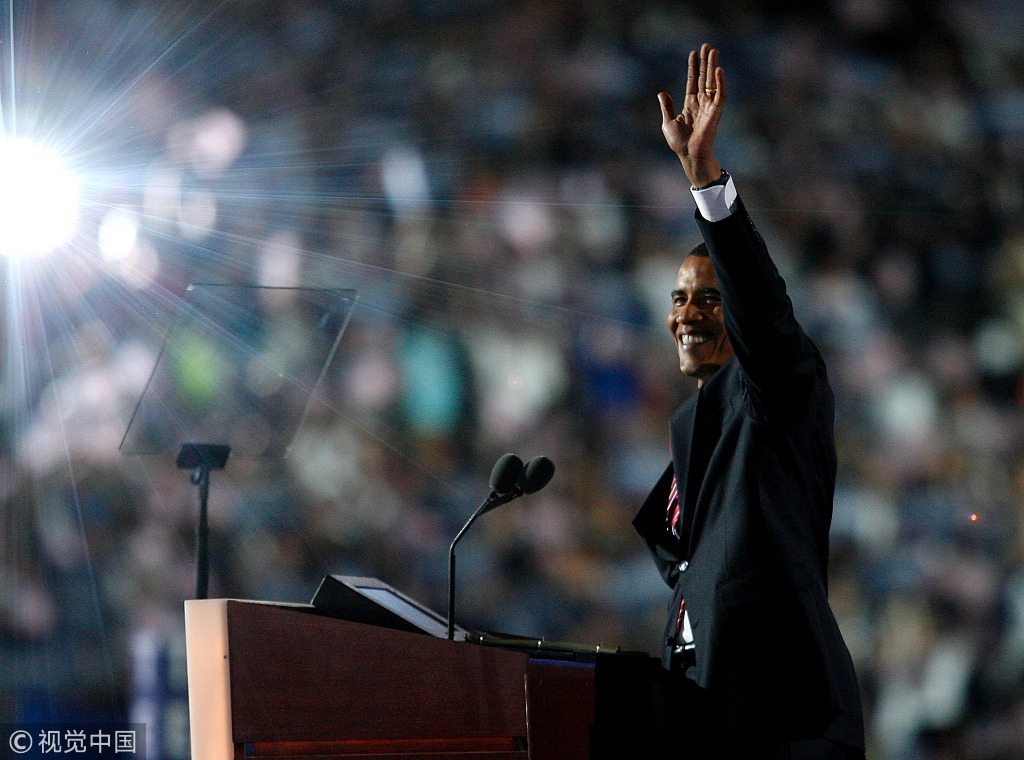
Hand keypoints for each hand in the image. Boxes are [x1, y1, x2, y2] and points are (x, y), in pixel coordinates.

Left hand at [658, 43, 725, 187]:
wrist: (688, 154)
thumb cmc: (679, 142)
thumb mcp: (668, 122)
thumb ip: (667, 107)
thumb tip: (662, 93)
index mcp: (690, 104)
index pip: (692, 81)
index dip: (693, 67)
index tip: (693, 53)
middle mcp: (701, 103)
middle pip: (704, 77)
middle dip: (705, 62)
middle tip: (707, 46)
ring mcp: (709, 106)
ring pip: (712, 82)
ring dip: (713, 67)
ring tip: (713, 51)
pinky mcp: (715, 112)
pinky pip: (720, 95)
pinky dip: (720, 83)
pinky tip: (719, 70)